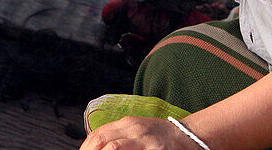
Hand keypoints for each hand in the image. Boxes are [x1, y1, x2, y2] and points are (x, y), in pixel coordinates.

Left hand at [80, 116, 201, 149]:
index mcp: (127, 123)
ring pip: (113, 148)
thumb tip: (94, 145)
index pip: (98, 134)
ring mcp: (144, 141)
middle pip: (102, 141)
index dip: (86, 147)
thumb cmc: (157, 136)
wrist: (185, 136)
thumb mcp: (136, 129)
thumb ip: (118, 135)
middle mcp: (134, 130)